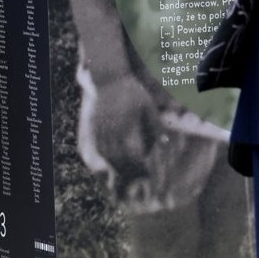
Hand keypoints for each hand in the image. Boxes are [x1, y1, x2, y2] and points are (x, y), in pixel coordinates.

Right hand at [93, 73, 158, 193]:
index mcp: (127, 124)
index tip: (146, 172)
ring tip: (124, 174)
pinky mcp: (94, 127)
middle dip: (127, 170)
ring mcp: (101, 128)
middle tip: (136, 178)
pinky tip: (112, 161)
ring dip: (115, 166)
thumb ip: (155, 125)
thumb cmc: (132, 91)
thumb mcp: (148, 105)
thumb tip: (163, 143)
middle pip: (118, 157)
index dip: (139, 165)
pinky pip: (99, 147)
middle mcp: (112, 128)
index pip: (132, 152)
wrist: (109, 78)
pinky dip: (106, 157)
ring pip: (106, 154)